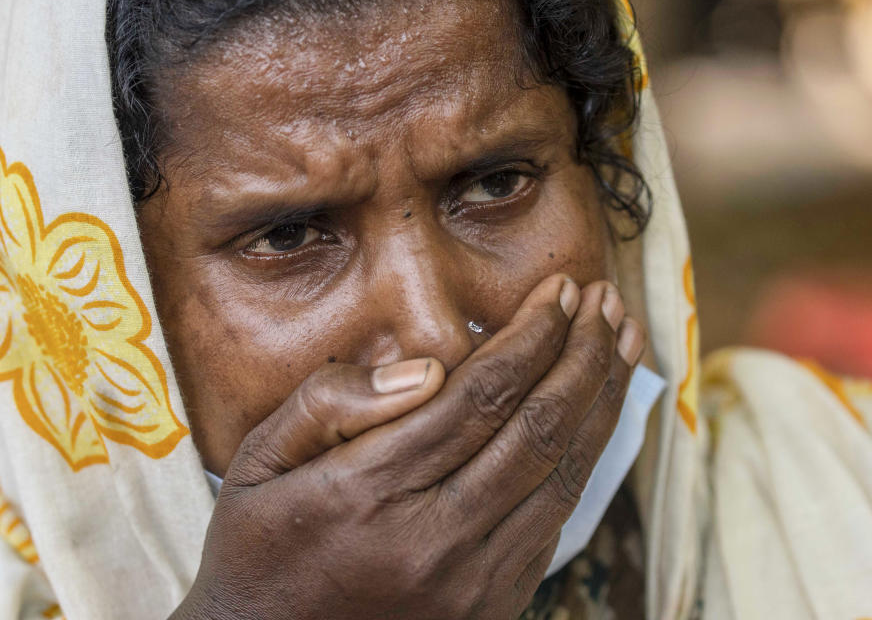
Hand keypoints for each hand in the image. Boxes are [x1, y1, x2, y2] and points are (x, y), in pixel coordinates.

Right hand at [172, 275, 644, 619]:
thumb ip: (327, 404)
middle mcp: (432, 539)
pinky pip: (554, 521)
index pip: (478, 396)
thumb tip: (422, 370)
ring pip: (562, 475)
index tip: (558, 293)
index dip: (529, 337)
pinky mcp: (493, 607)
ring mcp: (472, 582)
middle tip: (605, 303)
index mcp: (367, 492)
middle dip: (582, 355)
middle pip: (535, 429)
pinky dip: (582, 460)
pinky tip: (592, 417)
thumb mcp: (257, 463)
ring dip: (601, 403)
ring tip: (624, 346)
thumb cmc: (260, 551)